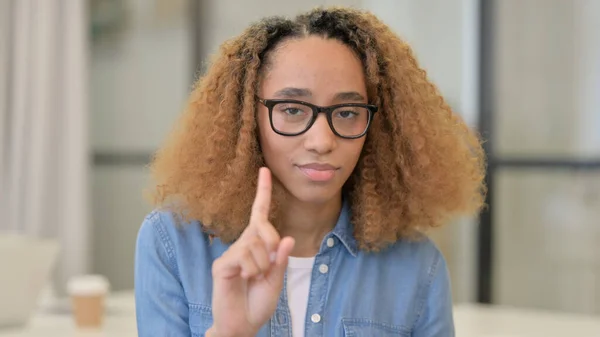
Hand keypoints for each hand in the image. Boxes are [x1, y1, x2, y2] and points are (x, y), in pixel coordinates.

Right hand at [208, 167, 294, 336]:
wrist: (242, 325)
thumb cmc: (257, 303)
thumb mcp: (276, 281)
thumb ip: (281, 260)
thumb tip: (287, 238)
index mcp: (256, 246)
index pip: (259, 215)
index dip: (263, 192)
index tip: (265, 171)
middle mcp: (242, 245)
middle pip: (263, 227)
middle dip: (273, 244)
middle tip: (268, 268)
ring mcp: (230, 254)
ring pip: (256, 245)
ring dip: (263, 266)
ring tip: (254, 279)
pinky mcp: (222, 265)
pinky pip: (245, 256)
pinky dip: (252, 270)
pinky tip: (245, 279)